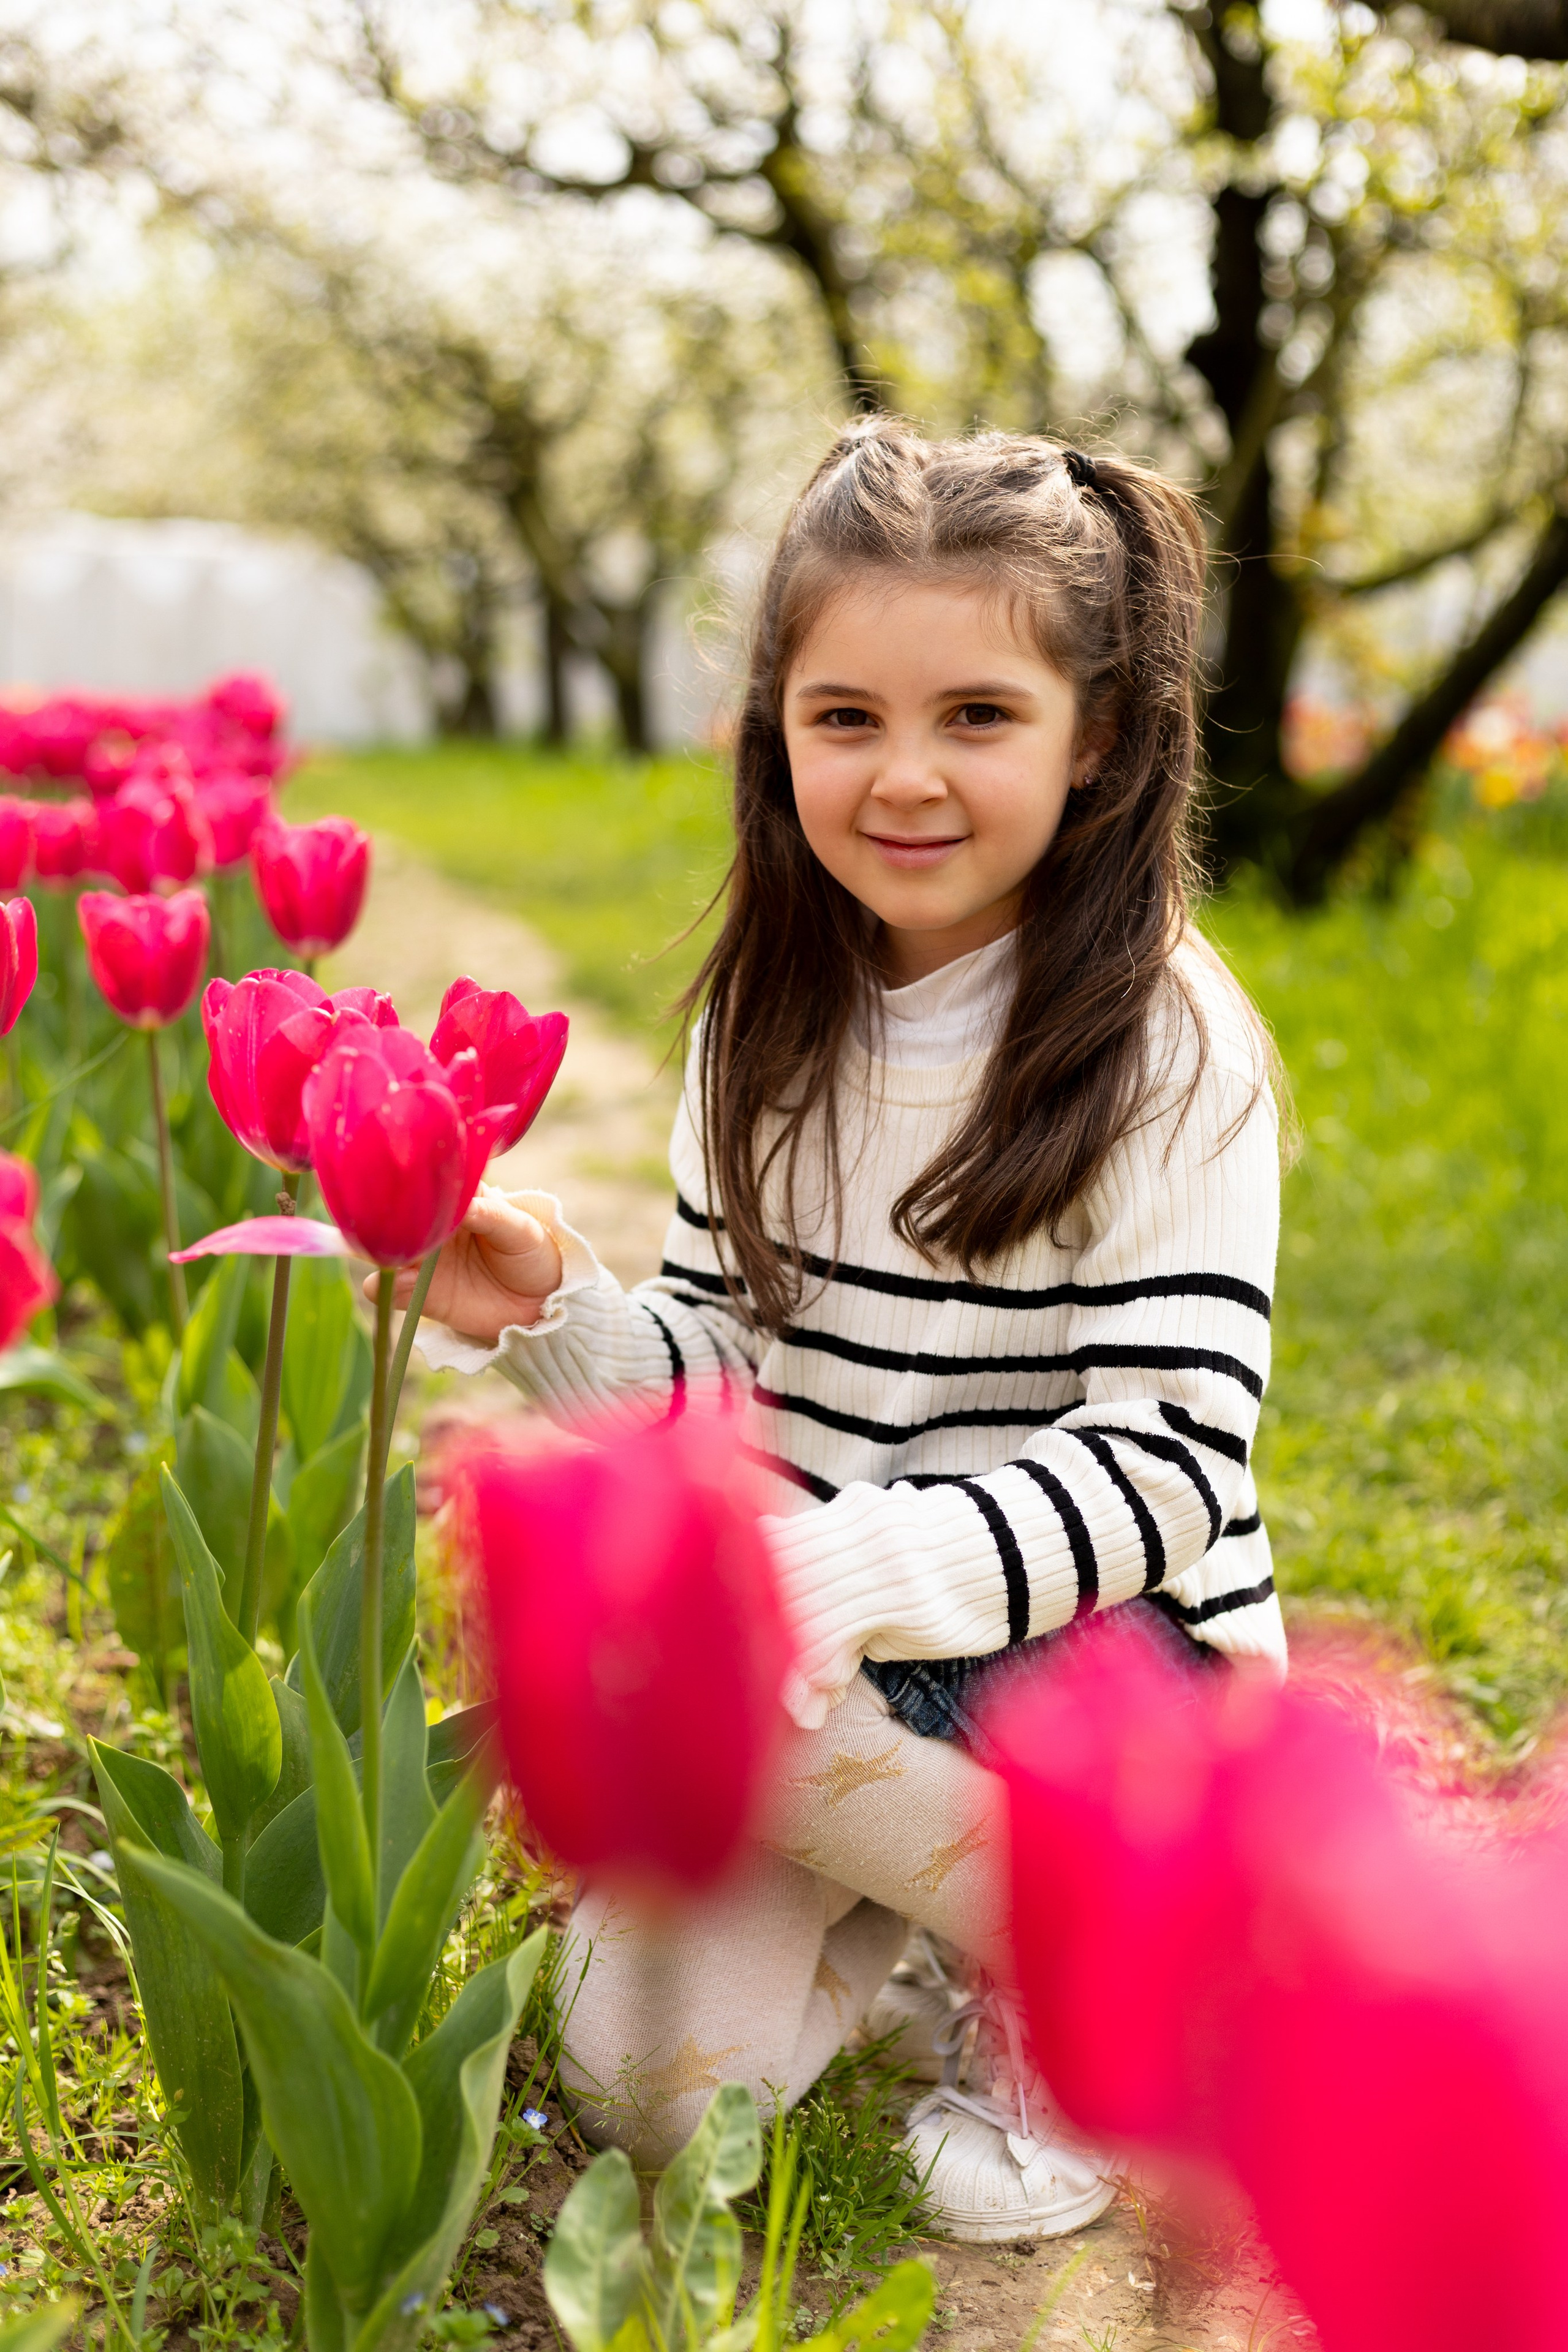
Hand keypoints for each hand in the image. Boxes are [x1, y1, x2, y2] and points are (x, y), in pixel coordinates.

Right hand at [364, 1183, 564, 1343]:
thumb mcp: (519, 1230)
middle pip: (397, 1218)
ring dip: (386, 1254)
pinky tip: (398, 1283)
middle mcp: (429, 1226)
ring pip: (389, 1251)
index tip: (412, 1190)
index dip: (415, 1186)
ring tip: (398, 1261)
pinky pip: (392, 1288)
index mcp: (456, 1199)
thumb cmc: (529, 1252)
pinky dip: (388, 1287)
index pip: (426, 1185)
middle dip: (391, 1220)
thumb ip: (491, 1215)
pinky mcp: (416, 1291)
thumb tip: (460, 1205)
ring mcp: (420, 1259)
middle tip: (395, 1226)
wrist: (536, 1302)